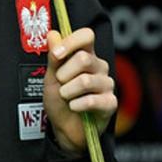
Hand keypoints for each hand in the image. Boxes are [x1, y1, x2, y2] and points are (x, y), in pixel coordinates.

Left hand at [43, 28, 116, 152]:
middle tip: (60, 84)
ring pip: (85, 81)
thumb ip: (54, 57)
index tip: (56, 55)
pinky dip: (76, 105)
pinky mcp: (110, 103)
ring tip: (65, 97)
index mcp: (86, 55)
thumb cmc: (60, 100)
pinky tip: (74, 107)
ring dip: (67, 91)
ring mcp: (107, 85)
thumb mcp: (51, 77)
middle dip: (63, 73)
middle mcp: (99, 67)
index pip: (87, 36)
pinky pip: (92, 100)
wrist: (64, 127)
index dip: (71, 42)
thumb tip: (53, 33)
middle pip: (84, 59)